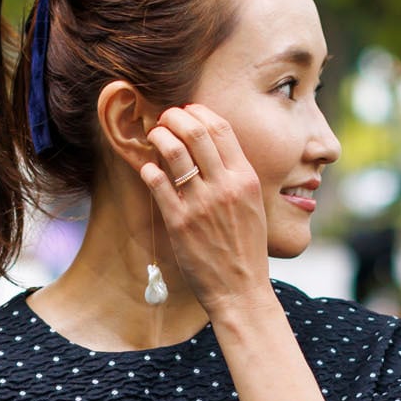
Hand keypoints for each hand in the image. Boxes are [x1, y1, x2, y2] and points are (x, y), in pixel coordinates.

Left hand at [138, 104, 272, 319]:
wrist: (241, 289)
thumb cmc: (246, 249)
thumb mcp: (253, 205)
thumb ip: (236, 176)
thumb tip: (214, 150)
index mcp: (246, 178)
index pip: (221, 128)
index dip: (198, 112)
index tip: (187, 111)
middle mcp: (225, 186)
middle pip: (196, 132)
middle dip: (175, 116)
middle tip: (164, 117)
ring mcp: (201, 204)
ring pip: (174, 152)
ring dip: (159, 136)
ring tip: (153, 135)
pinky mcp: (179, 222)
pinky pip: (158, 183)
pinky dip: (149, 169)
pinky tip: (147, 167)